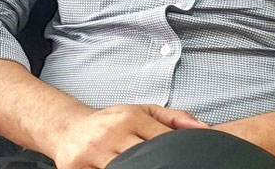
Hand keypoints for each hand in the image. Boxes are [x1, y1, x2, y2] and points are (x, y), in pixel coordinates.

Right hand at [52, 103, 207, 168]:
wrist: (69, 129)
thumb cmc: (112, 122)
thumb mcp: (142, 112)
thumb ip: (174, 118)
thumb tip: (204, 129)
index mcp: (131, 117)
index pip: (162, 139)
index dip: (175, 152)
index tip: (186, 161)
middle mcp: (112, 132)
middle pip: (142, 157)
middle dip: (157, 165)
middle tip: (167, 168)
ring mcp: (93, 152)